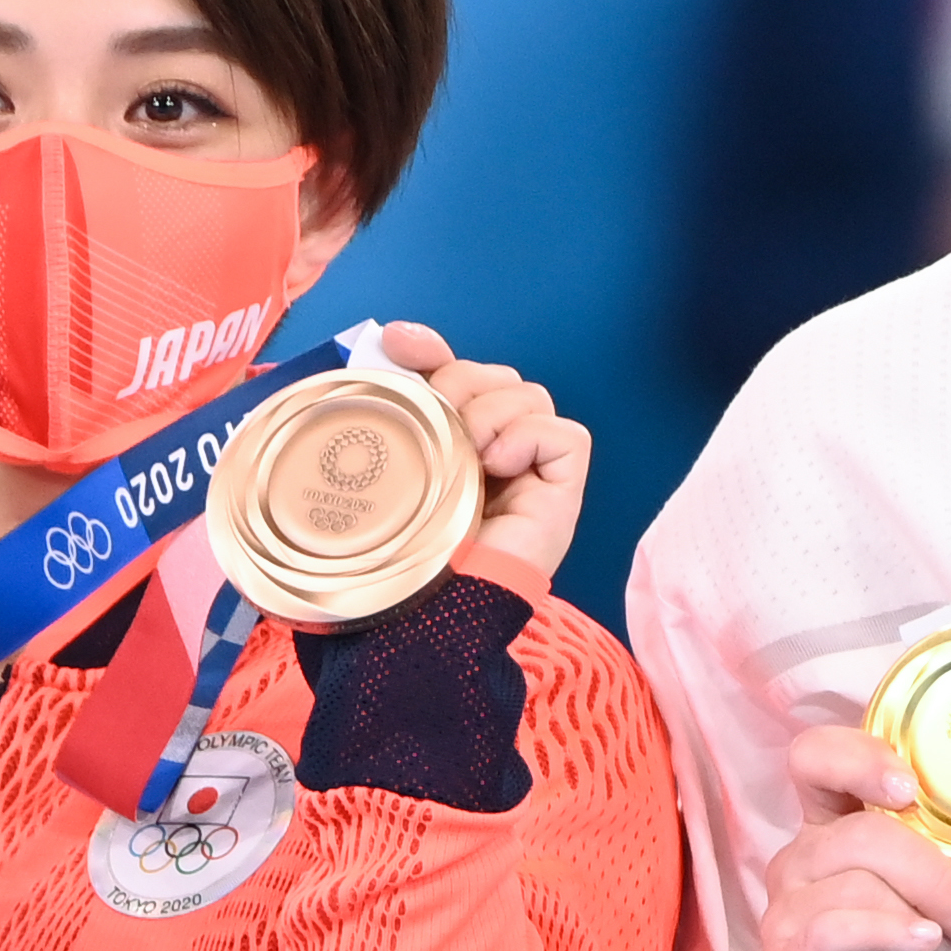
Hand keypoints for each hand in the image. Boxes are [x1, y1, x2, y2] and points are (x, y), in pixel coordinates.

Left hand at [377, 320, 588, 593]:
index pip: (454, 374)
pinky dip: (529, 437)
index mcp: (449, 446)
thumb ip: (390, 410)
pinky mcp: (562, 492)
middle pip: (495, 377)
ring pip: (529, 395)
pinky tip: (498, 466)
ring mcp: (531, 474)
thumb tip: (389, 341)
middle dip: (459, 383)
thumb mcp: (384, 466)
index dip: (433, 349)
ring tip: (467, 455)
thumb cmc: (397, 553)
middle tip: (434, 419)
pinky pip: (566, 433)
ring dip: (490, 412)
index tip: (398, 344)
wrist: (423, 610)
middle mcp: (493, 455)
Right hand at [760, 723, 950, 950]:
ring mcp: (787, 917)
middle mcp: (802, 867)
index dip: (858, 755)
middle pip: (856, 828)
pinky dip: (886, 927)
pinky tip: (924, 944)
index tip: (910, 786)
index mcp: (838, 836)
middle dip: (933, 864)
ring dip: (924, 902)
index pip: (816, 762)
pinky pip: (828, 927)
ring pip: (849, 872)